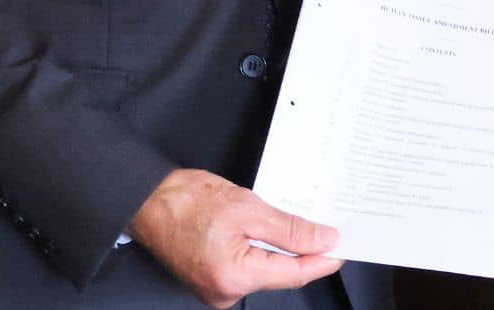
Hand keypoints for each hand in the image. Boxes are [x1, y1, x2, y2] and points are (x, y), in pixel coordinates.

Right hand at [127, 168, 341, 308]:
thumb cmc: (188, 201)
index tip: (344, 247)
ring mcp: (216, 289)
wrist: (149, 200)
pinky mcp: (212, 279)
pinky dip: (263, 250)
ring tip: (298, 223)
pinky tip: (271, 230)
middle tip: (328, 227)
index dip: (323, 259)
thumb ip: (289, 229)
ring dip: (283, 248)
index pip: (294, 274)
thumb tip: (322, 239)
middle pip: (280, 274)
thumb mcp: (248, 208)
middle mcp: (224, 293)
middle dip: (305, 251)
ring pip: (265, 269)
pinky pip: (248, 267)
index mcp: (234, 278)